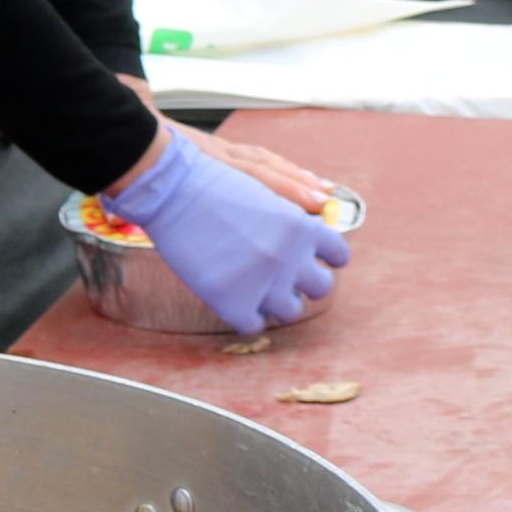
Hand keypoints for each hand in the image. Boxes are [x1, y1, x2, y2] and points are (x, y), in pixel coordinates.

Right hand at [105, 127, 350, 335]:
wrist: (173, 191)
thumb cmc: (215, 186)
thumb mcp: (267, 195)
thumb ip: (296, 217)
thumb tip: (314, 236)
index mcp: (303, 227)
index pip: (338, 255)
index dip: (324, 257)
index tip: (310, 258)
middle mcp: (290, 257)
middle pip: (321, 288)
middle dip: (305, 282)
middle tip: (285, 276)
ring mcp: (263, 284)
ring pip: (291, 311)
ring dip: (278, 300)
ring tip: (258, 288)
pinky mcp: (234, 304)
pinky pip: (256, 325)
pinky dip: (247, 315)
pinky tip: (235, 298)